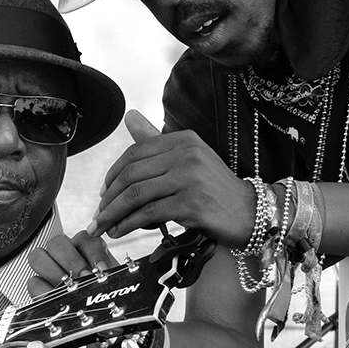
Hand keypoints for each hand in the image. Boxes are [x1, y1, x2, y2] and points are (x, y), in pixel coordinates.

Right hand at [27, 231, 117, 298]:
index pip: (84, 239)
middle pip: (56, 243)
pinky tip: (59, 299)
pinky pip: (33, 282)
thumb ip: (106, 273)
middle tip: (84, 277)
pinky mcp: (38, 287)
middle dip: (71, 261)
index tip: (102, 268)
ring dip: (54, 272)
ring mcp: (48, 269)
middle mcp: (64, 255)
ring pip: (38, 257)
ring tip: (69, 287)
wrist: (102, 310)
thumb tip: (105, 272)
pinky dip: (45, 290)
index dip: (94, 253)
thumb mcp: (110, 282)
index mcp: (84, 249)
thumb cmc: (103, 293)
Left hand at [90, 109, 255, 247]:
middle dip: (108, 198)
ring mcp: (190, 179)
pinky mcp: (192, 204)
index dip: (113, 175)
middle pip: (132, 174)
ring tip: (102, 226)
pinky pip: (149, 214)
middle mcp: (186, 154)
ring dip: (113, 213)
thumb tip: (129, 116)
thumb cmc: (216, 188)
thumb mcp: (189, 158)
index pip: (135, 153)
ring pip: (137, 195)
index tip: (103, 193)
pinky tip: (119, 231)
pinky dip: (128, 224)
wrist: (251, 212)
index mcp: (183, 139)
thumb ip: (156, 141)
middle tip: (98, 215)